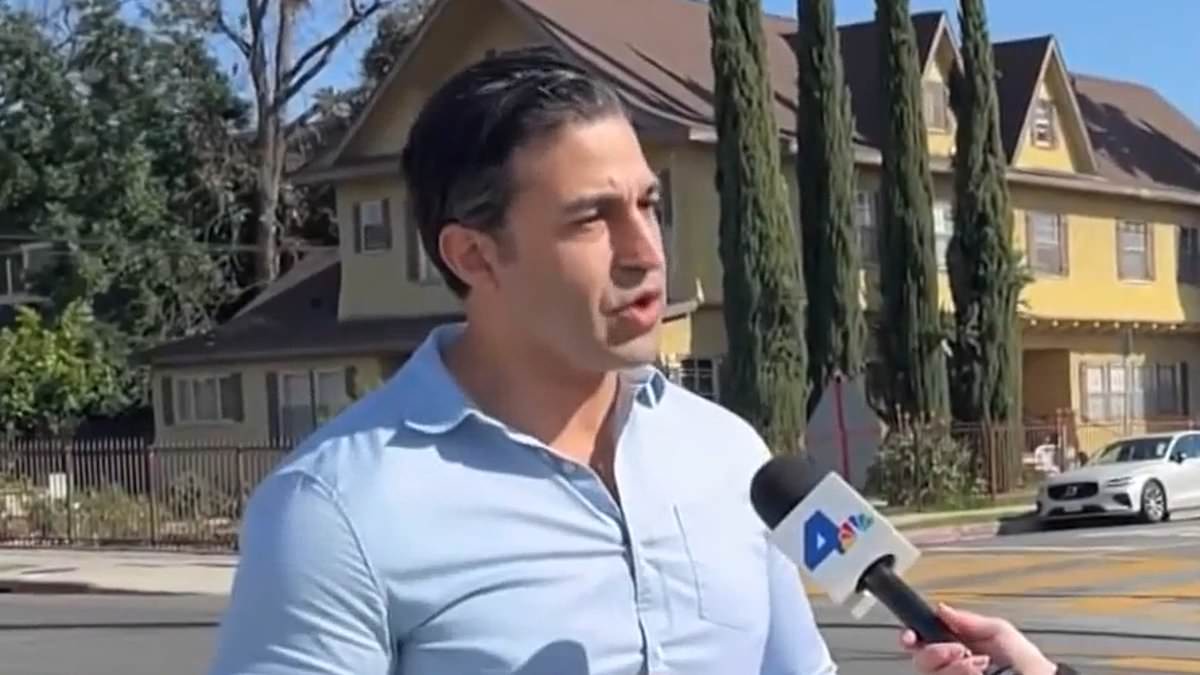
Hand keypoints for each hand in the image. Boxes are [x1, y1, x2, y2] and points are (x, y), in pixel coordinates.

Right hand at [901, 603, 1055, 674]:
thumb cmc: (1029, 665)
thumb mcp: (1001, 633)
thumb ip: (970, 621)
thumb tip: (942, 610)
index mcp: (956, 647)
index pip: (920, 641)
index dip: (911, 637)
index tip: (911, 637)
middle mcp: (951, 667)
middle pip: (920, 661)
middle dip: (936, 653)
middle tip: (960, 651)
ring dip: (953, 669)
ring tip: (979, 666)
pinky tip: (977, 673)